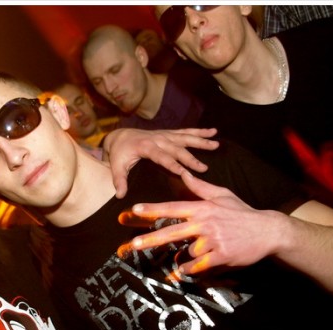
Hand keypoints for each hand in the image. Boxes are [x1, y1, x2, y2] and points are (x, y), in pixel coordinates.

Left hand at [103, 127, 219, 197]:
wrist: (120, 136)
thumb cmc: (119, 153)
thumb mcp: (116, 166)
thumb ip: (119, 180)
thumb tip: (120, 195)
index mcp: (145, 147)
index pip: (161, 157)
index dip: (172, 164)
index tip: (184, 172)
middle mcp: (157, 139)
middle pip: (177, 149)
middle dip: (191, 158)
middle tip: (203, 168)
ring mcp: (165, 135)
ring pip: (185, 138)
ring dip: (201, 141)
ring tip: (216, 144)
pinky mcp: (169, 133)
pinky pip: (186, 132)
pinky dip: (200, 132)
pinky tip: (213, 132)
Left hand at [118, 172, 280, 276]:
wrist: (268, 231)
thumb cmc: (242, 213)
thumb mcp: (223, 195)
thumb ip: (200, 187)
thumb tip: (184, 174)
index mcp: (203, 208)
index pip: (173, 207)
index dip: (153, 209)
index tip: (135, 209)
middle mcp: (205, 223)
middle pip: (172, 232)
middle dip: (150, 239)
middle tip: (133, 244)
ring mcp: (213, 240)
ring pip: (187, 252)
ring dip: (190, 256)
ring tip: (206, 250)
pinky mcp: (221, 256)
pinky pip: (198, 265)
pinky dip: (192, 269)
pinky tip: (191, 268)